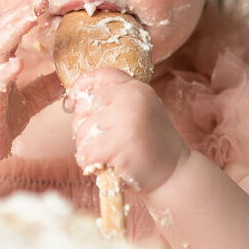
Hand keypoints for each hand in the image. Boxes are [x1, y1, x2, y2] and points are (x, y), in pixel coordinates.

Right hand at [0, 0, 63, 165]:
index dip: (25, 13)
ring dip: (13, 31)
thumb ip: (45, 86)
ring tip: (31, 16)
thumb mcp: (28, 101)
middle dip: (21, 12)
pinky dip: (4, 71)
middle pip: (2, 30)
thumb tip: (69, 74)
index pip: (10, 29)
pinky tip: (17, 63)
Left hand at [67, 68, 189, 193]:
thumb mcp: (139, 112)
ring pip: (82, 131)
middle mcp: (132, 99)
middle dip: (83, 126)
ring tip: (106, 156)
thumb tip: (74, 100)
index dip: (82, 86)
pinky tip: (103, 166)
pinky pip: (87, 152)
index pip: (100, 76)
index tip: (73, 100)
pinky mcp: (121, 144)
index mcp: (136, 88)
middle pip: (85, 106)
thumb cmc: (150, 145)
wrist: (175, 173)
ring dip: (86, 148)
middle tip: (100, 142)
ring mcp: (127, 120)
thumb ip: (114, 101)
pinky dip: (89, 163)